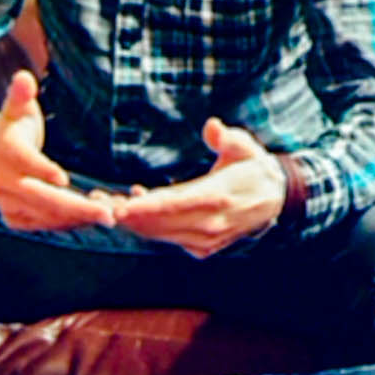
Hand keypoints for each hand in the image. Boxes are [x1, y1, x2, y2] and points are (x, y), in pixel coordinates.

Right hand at [0, 70, 117, 232]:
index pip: (22, 160)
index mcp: (3, 150)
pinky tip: (91, 220)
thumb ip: (21, 94)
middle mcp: (1, 180)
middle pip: (39, 196)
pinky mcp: (14, 218)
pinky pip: (43, 225)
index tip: (63, 178)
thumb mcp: (17, 108)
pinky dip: (67, 224)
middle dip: (75, 206)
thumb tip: (23, 78)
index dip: (42, 168)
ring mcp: (6, 202)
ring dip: (77, 218)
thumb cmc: (14, 128)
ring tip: (109, 216)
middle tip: (106, 213)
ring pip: (44, 215)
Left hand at [112, 118, 287, 257]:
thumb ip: (227, 137)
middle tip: (98, 200)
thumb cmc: (252, 166)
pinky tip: (135, 209)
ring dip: (134, 221)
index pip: (174, 205)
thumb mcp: (244, 145)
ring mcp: (207, 239)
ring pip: (161, 234)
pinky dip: (150, 227)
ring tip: (108, 203)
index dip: (145, 207)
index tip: (119, 206)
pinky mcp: (204, 248)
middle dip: (128, 214)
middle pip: (160, 223)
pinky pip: (169, 238)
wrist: (276, 198)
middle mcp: (210, 223)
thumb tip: (213, 127)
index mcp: (217, 196)